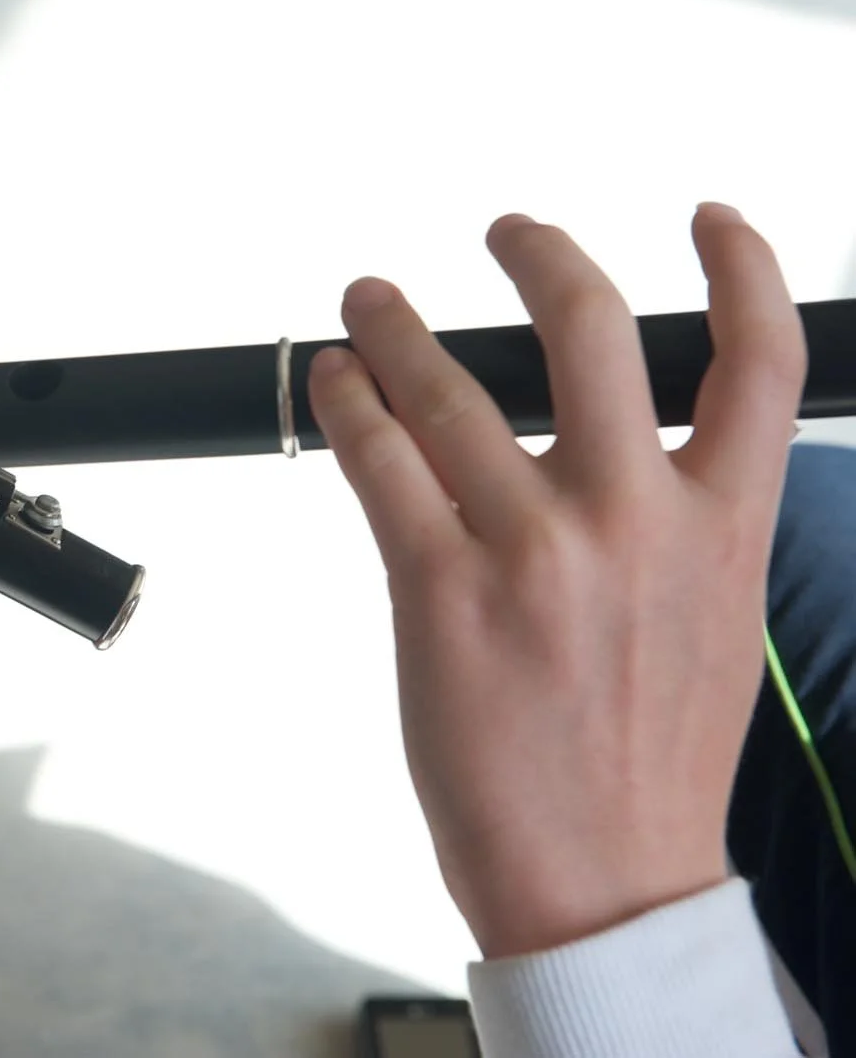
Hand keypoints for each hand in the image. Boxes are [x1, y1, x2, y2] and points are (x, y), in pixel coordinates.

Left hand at [310, 205, 804, 957]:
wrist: (604, 875)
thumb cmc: (651, 755)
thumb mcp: (712, 621)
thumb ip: (686, 523)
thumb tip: (630, 448)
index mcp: (722, 526)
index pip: (756, 358)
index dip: (743, 263)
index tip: (708, 216)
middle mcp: (633, 519)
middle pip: (591, 325)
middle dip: (538, 253)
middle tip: (505, 230)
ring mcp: (532, 550)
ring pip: (451, 387)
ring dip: (396, 326)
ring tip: (368, 304)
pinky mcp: (437, 588)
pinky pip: (379, 461)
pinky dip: (348, 405)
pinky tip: (334, 382)